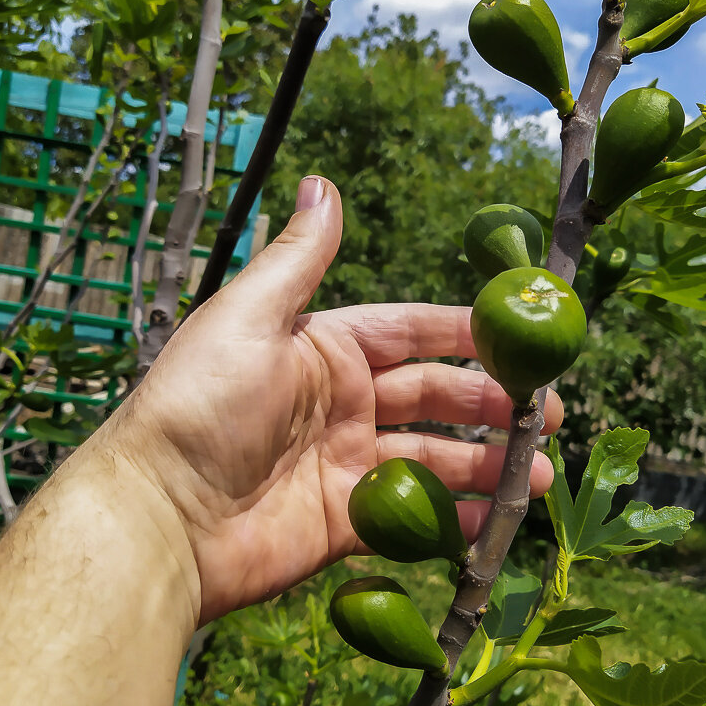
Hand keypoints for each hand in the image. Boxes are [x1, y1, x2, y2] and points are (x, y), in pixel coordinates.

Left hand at [117, 177, 562, 622]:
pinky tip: (497, 520)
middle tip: (545, 416)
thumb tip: (322, 183)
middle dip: (490, 403)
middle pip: (434, 397)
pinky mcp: (344, 523)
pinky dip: (455, 521)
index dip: (467, 333)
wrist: (160, 516)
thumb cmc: (202, 404)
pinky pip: (411, 518)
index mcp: (326, 349)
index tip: (524, 336)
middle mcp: (342, 404)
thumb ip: (299, 257)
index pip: (413, 332)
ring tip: (537, 474)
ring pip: (432, 459)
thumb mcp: (250, 316)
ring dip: (485, 465)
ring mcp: (345, 465)